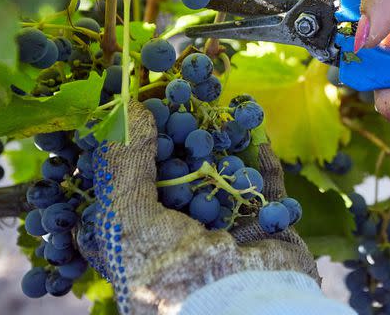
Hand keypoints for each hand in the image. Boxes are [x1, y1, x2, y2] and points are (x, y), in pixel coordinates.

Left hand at [76, 100, 317, 313]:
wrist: (239, 306)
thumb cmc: (168, 273)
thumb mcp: (126, 217)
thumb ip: (127, 162)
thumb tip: (133, 110)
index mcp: (136, 241)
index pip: (126, 185)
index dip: (130, 146)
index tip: (136, 108)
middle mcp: (177, 235)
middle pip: (177, 174)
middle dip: (181, 137)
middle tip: (181, 96)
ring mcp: (222, 231)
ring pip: (221, 175)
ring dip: (224, 141)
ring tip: (221, 104)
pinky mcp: (262, 228)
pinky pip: (263, 185)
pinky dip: (261, 157)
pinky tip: (256, 129)